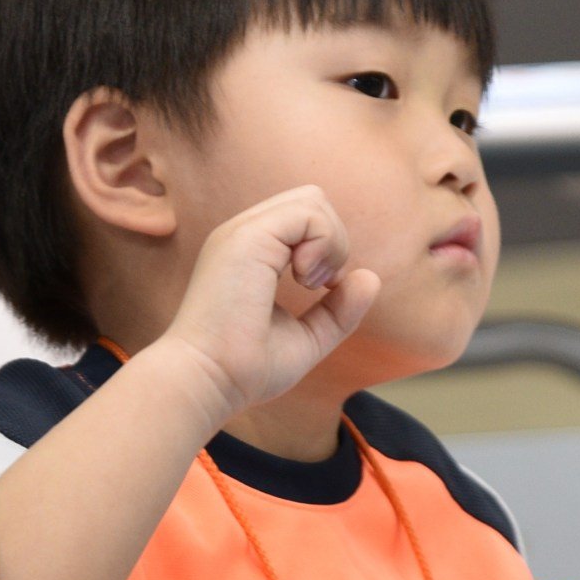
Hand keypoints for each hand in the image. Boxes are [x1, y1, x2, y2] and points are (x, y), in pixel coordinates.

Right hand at [150, 186, 379, 421]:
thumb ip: (338, 309)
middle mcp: (243, 233)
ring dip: (329, 241)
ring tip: (310, 282)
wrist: (208, 380)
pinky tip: (304, 279)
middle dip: (331, 238)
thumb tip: (370, 277)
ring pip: (313, 200)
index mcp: (250, 251)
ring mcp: (243, 230)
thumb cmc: (245, 367)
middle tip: (318, 284)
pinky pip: (309, 212)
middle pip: (311, 199)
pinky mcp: (249, 236)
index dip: (326, 248)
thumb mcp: (307, 337)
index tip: (321, 289)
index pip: (303, 219)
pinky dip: (323, 243)